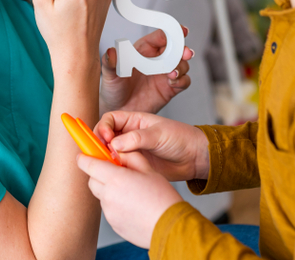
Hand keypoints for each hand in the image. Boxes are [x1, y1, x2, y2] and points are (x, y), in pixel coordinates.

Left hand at [76, 151, 180, 248]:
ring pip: (101, 196)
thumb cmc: (162, 198)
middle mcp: (108, 196)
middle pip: (92, 181)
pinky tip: (133, 205)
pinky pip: (109, 209)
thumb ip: (130, 157)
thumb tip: (117, 151)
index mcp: (116, 179)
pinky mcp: (113, 224)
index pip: (89, 165)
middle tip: (113, 172)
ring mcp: (109, 212)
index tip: (83, 155)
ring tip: (130, 191)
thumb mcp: (148, 169)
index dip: (84, 158)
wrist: (169, 227)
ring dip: (109, 190)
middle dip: (98, 174)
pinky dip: (116, 204)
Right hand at [94, 111, 209, 182]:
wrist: (195, 158)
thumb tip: (114, 144)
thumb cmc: (181, 139)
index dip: (104, 127)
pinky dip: (114, 170)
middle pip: (105, 137)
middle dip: (100, 144)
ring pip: (109, 153)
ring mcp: (131, 151)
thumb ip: (137, 138)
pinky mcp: (134, 166)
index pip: (110, 120)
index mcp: (134, 121)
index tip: (106, 138)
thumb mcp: (159, 134)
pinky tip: (117, 174)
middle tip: (101, 154)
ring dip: (106, 159)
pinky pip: (118, 167)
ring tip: (110, 165)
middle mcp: (129, 135)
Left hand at [99, 28, 193, 114]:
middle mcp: (157, 59)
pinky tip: (173, 82)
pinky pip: (184, 81)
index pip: (160, 36)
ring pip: (182, 64)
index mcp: (144, 49)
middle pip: (176, 48)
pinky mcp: (170, 88)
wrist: (119, 110)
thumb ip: (110, 63)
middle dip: (183, 48)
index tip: (179, 30)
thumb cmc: (114, 89)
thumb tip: (111, 51)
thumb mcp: (109, 75)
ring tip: (172, 73)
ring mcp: (165, 74)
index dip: (171, 32)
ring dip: (182, 66)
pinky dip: (182, 80)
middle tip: (185, 53)